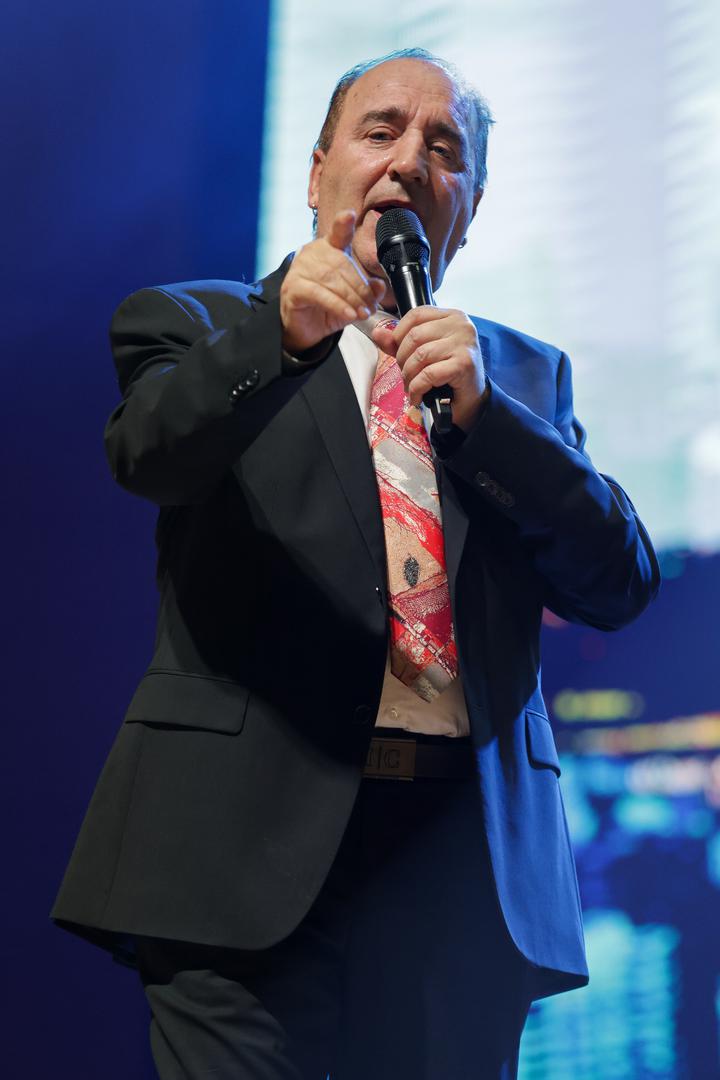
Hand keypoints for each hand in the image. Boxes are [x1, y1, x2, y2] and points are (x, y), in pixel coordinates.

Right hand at [280, 210, 386, 353]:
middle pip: (342, 264)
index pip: (337, 233)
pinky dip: (337, 305)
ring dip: (351, 298)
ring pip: (331, 279)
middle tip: (371, 306)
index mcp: (328, 249)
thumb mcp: (353, 299)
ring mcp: (300, 269)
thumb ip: (367, 290)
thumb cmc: (328, 308)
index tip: (350, 215)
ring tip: (363, 313)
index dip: (343, 223)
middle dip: (360, 287)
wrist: (306, 329)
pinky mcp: (293, 287)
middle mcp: (312, 254)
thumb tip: (379, 285)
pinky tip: (349, 315)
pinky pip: (319, 294)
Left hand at [371, 307, 488, 431]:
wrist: (471, 400)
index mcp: (452, 316)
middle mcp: (461, 326)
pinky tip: (418, 396)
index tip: (398, 352)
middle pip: (415, 336)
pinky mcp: (464, 364)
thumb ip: (400, 342)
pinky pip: (428, 374)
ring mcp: (464, 344)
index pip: (416, 314)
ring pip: (420, 355)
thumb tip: (377, 333)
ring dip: (409, 376)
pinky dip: (417, 389)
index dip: (399, 334)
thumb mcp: (424, 353)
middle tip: (405, 375)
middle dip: (402, 360)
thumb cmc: (448, 374)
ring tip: (411, 387)